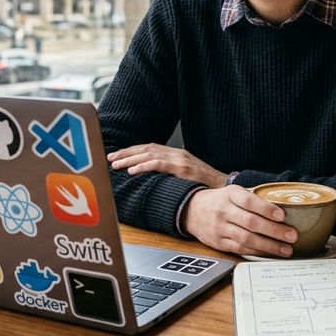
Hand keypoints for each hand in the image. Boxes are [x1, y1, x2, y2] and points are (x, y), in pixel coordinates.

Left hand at [107, 143, 227, 188]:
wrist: (225, 188)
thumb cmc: (206, 186)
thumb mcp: (187, 176)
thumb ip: (172, 174)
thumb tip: (154, 180)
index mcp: (177, 155)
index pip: (150, 148)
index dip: (132, 151)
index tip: (117, 155)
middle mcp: (177, 154)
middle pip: (146, 149)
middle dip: (126, 153)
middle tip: (111, 158)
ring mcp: (180, 160)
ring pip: (149, 155)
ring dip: (130, 159)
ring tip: (116, 164)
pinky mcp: (183, 168)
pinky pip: (159, 164)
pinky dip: (143, 166)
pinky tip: (132, 170)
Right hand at [182, 186, 297, 256]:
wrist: (192, 210)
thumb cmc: (220, 201)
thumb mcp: (233, 192)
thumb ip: (253, 198)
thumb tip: (284, 206)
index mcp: (230, 194)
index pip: (249, 201)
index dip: (266, 209)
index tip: (282, 215)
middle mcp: (223, 211)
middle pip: (250, 222)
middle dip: (274, 230)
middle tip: (292, 235)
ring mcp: (220, 228)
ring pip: (246, 238)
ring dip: (269, 245)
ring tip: (286, 249)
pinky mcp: (218, 243)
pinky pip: (240, 248)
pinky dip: (257, 252)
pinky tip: (270, 253)